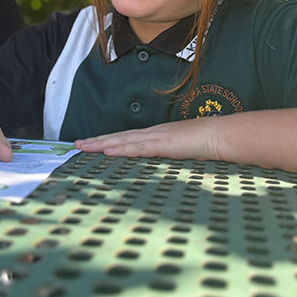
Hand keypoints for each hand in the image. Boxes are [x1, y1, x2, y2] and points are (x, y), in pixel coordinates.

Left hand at [74, 118, 220, 159]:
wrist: (220, 134)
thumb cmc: (205, 143)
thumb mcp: (181, 150)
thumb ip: (168, 154)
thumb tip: (159, 163)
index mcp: (156, 135)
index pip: (126, 137)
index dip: (108, 140)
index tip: (91, 143)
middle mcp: (152, 133)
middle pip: (119, 137)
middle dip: (97, 141)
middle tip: (76, 144)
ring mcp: (157, 137)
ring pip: (123, 140)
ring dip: (102, 144)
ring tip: (83, 147)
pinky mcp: (164, 145)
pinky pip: (138, 148)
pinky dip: (122, 150)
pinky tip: (108, 152)